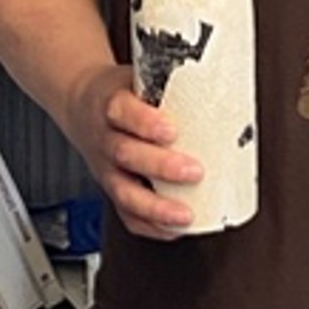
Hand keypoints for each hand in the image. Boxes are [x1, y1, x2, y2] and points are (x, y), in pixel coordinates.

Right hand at [64, 62, 203, 239]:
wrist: (83, 106)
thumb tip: (225, 84)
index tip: (171, 129)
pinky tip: (172, 230)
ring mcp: (106, 168)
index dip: (145, 122)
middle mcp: (106, 139)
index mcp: (112, 105)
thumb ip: (173, 83)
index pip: (123, 112)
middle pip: (126, 154)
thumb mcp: (140, 78)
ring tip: (185, 215)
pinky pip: (125, 214)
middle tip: (194, 171)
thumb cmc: (123, 94)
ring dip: (155, 207)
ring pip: (123, 191)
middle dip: (160, 167)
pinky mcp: (111, 189)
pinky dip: (149, 226)